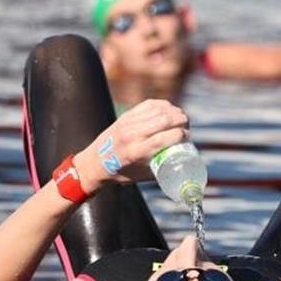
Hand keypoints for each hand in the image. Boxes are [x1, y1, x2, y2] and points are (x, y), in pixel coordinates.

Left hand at [75, 99, 189, 189]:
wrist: (93, 163)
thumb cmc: (120, 173)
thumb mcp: (143, 176)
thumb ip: (163, 167)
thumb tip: (184, 161)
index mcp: (136, 153)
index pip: (165, 138)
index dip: (182, 135)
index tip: (187, 138)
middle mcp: (132, 135)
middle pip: (165, 120)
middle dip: (182, 120)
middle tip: (187, 126)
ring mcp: (128, 123)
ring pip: (159, 110)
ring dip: (175, 112)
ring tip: (181, 118)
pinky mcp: (126, 115)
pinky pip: (150, 104)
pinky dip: (163, 105)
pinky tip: (169, 110)